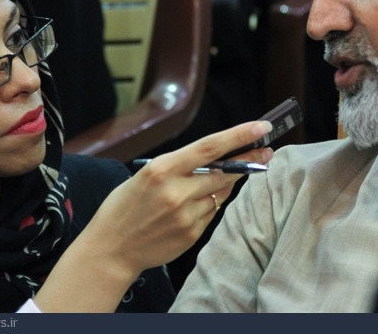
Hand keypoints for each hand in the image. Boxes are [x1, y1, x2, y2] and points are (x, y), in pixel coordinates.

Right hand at [35, 120, 271, 311]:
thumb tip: (217, 159)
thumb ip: (180, 167)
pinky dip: (208, 206)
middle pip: (225, 171)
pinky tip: (189, 209)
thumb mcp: (145, 176)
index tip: (261, 127)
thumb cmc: (124, 207)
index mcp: (161, 170)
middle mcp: (176, 192)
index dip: (239, 135)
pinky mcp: (192, 235)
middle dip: (249, 160)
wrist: (111, 249)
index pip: (209, 147)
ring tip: (198, 189)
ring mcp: (186, 216)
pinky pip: (211, 213)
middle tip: (266, 152)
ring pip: (220, 194)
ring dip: (221, 186)